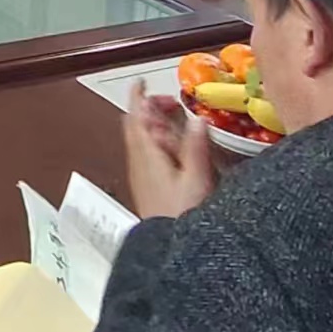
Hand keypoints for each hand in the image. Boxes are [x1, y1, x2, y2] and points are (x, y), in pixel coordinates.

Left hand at [123, 81, 215, 219]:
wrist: (166, 249)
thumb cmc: (180, 215)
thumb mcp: (195, 178)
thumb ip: (195, 146)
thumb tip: (197, 119)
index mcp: (146, 153)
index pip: (135, 116)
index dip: (138, 96)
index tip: (142, 82)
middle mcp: (137, 161)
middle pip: (135, 125)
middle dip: (150, 109)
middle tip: (171, 104)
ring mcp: (139, 174)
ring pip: (140, 139)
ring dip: (154, 125)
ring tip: (176, 124)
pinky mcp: (145, 186)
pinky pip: (145, 154)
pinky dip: (156, 142)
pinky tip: (173, 151)